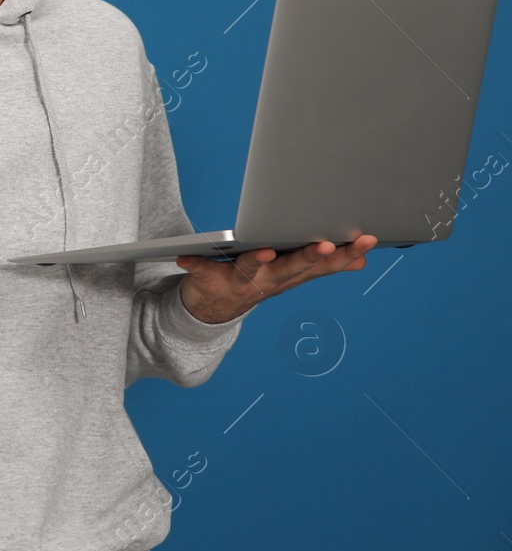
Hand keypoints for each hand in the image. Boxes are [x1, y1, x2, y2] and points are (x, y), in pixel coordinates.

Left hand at [175, 234, 378, 323]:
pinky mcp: (207, 280)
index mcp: (289, 276)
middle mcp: (267, 281)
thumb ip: (321, 266)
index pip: (323, 265)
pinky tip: (183, 257)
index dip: (345, 254)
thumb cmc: (254, 281)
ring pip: (251, 270)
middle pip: (292, 269)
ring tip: (264, 250)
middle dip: (309, 257)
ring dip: (257, 261)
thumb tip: (361, 260)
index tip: (367, 239)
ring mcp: (238, 282)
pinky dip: (193, 264)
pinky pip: (199, 270)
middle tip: (325, 244)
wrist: (210, 311)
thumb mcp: (290, 276)